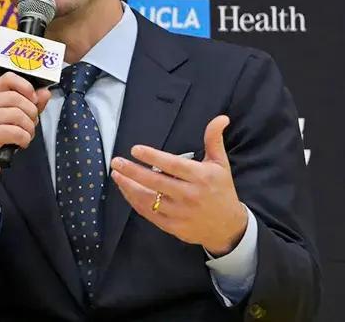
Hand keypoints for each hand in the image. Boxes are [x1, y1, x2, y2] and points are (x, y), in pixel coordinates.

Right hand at [0, 72, 51, 196]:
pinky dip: (24, 139)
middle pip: (16, 98)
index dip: (26, 87)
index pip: (8, 78)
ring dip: (29, 128)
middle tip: (31, 125)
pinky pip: (15, 131)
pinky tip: (20, 144)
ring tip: (25, 136)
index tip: (34, 100)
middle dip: (31, 113)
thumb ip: (29, 104)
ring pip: (17, 114)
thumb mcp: (13, 119)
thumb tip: (45, 92)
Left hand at [110, 115, 247, 255]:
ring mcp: (180, 212)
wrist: (228, 227)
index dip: (152, 156)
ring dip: (129, 187)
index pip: (172, 165)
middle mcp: (189, 195)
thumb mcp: (220, 164)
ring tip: (116, 174)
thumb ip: (214, 140)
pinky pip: (149, 213)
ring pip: (149, 199)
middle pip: (156, 182)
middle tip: (116, 162)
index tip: (135, 149)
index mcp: (201, 177)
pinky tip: (126, 191)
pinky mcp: (173, 226)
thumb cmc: (221, 190)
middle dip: (133, 171)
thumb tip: (221, 118)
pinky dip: (135, 202)